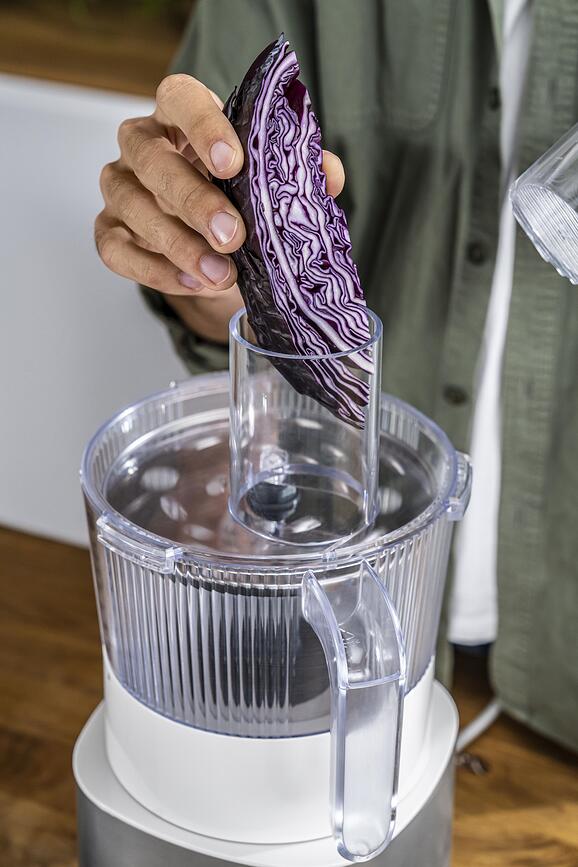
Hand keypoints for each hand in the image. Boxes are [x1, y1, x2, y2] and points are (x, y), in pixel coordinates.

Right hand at [95, 74, 344, 342]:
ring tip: (220, 274)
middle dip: (192, 199)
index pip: (180, 98)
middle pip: (151, 158)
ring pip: (132, 205)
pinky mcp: (109, 230)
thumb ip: (295, 172)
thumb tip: (329, 175)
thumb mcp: (267, 180)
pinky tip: (193, 283)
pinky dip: (156, 271)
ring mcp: (120, 187)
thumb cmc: (236, 195)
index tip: (233, 163)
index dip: (203, 126)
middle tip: (232, 236)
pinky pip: (117, 250)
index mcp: (179, 115)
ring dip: (178, 244)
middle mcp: (141, 145)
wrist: (211, 241)